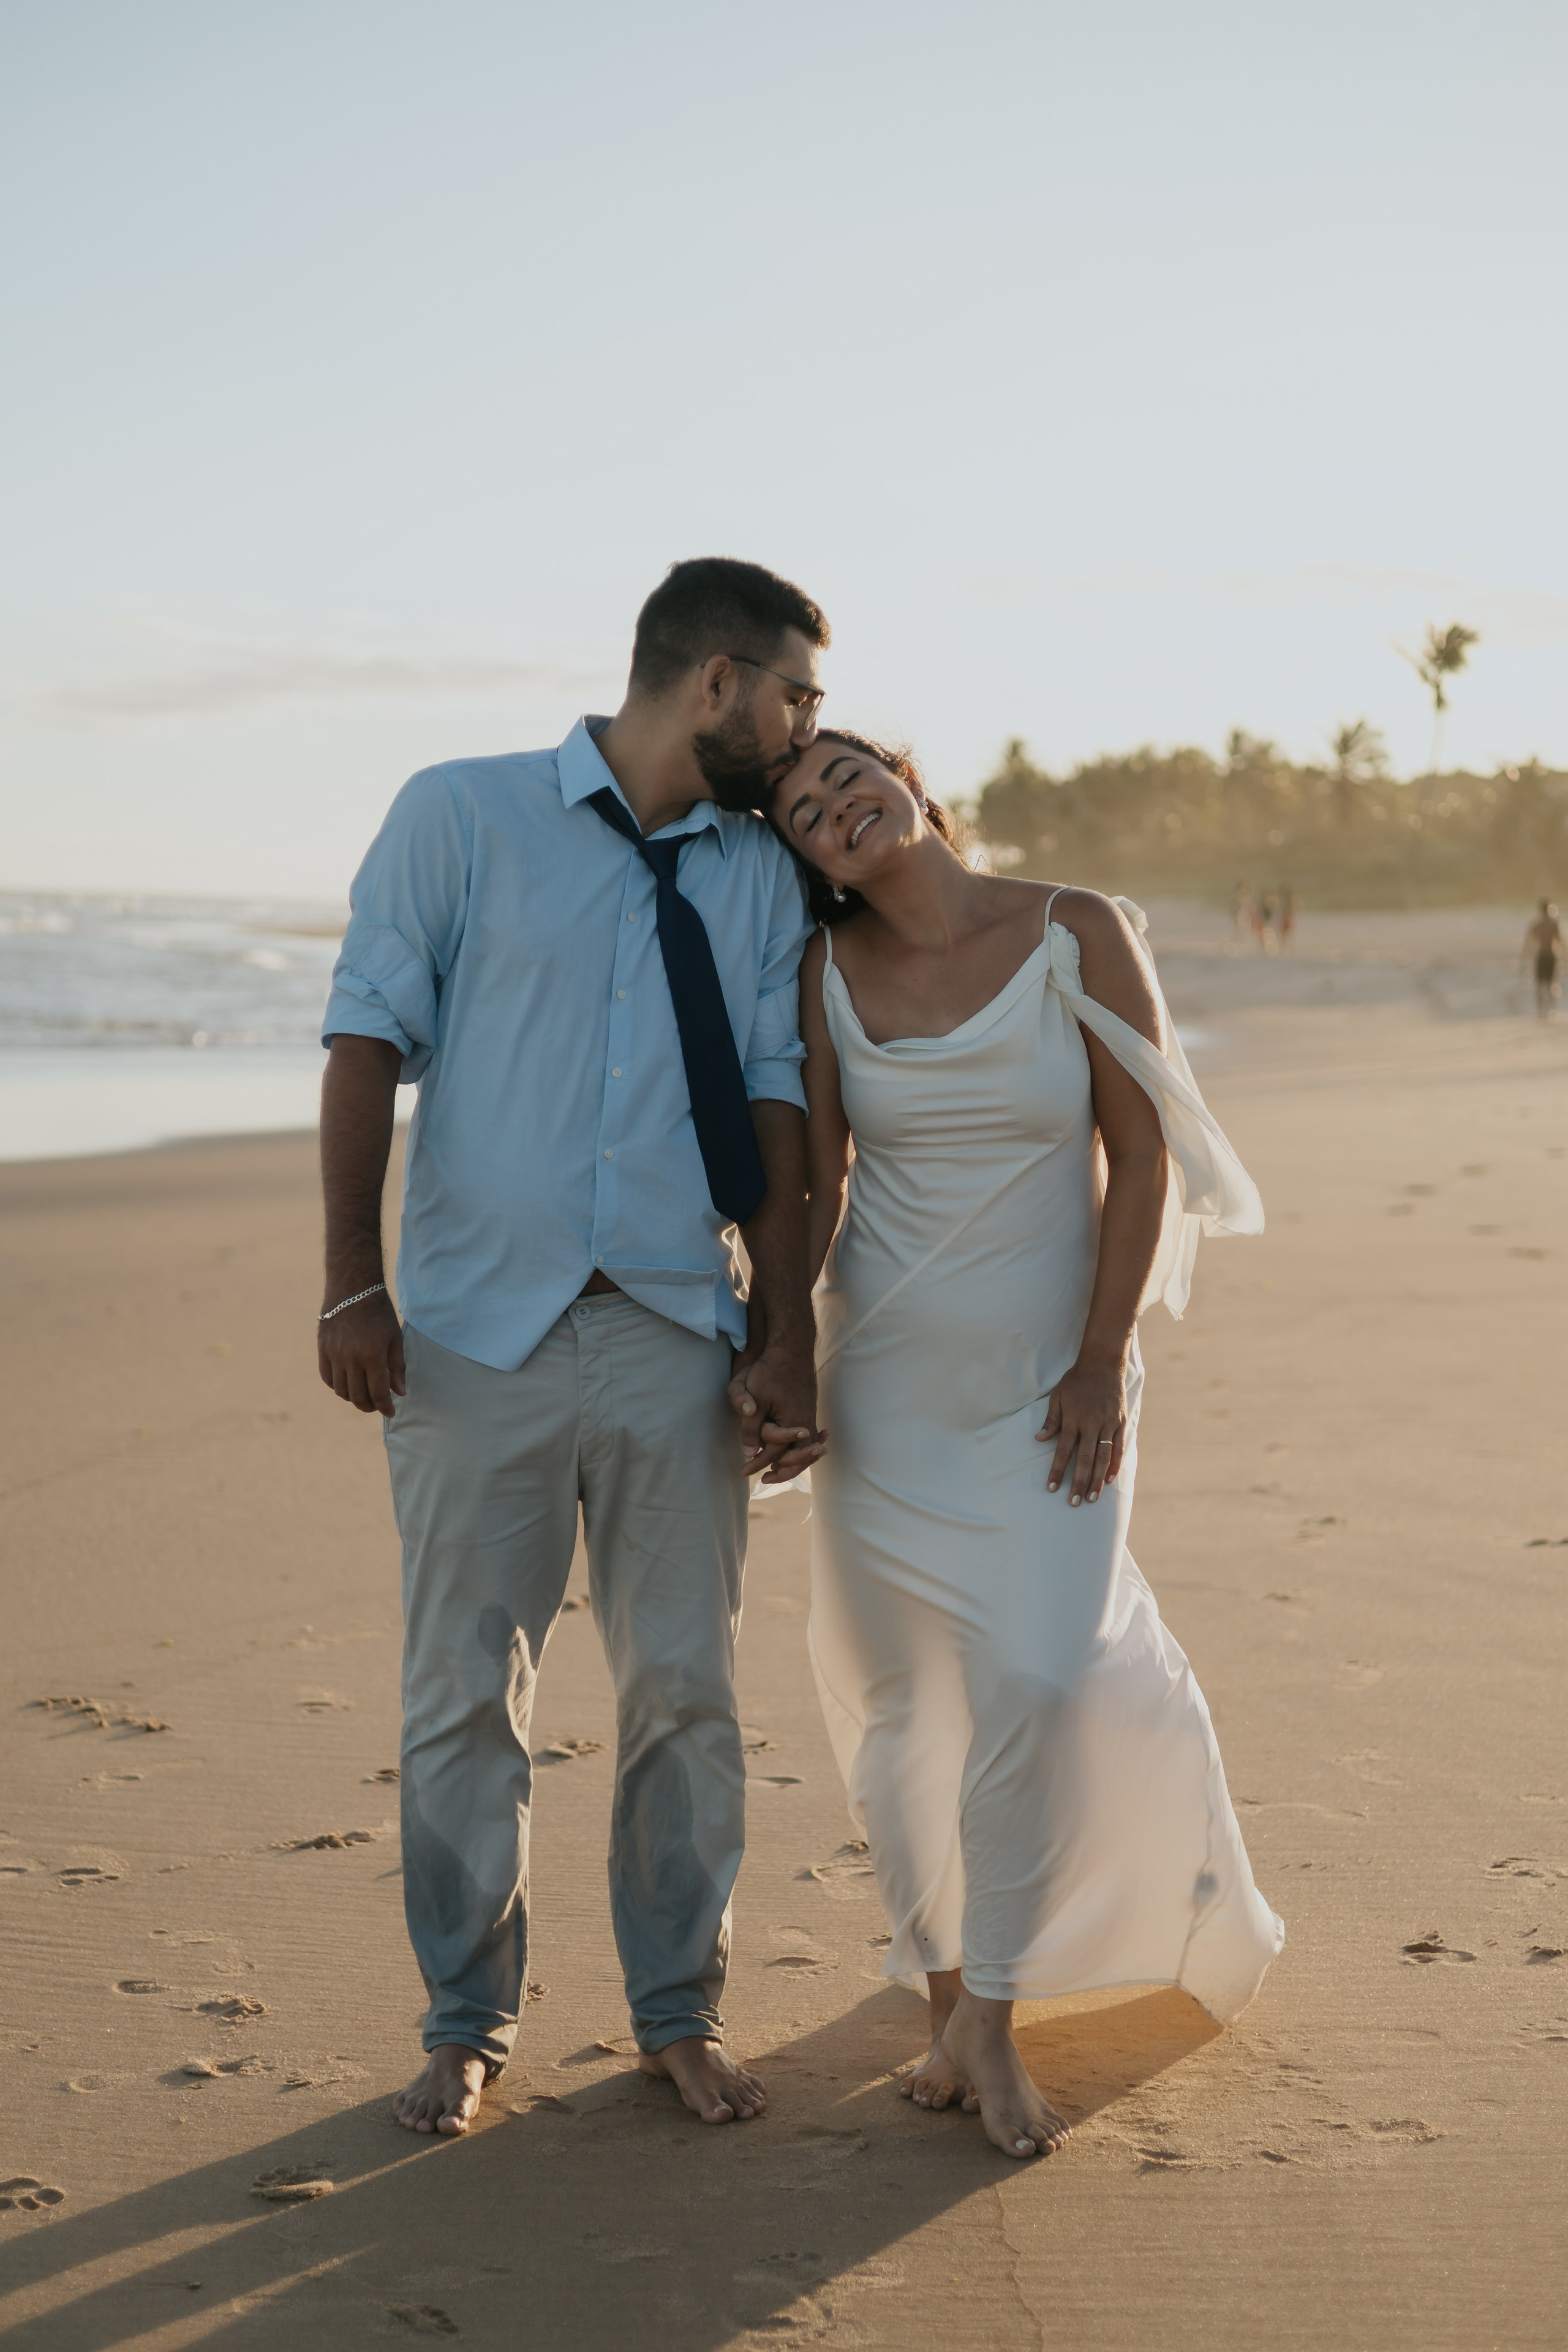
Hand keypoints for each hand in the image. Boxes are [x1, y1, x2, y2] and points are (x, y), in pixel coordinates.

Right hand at [318, 1290, 405, 1416]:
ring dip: (353, 1398)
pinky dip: (337, 1386)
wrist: (353, 1289)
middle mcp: (351, 1358)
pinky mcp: (323, 1349)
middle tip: (377, 1405)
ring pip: (341, 1390)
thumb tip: (400, 1392)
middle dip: (369, 1406)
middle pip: (357, 1396)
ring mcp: (334, 1354)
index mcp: (372, 1356)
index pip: (378, 1393)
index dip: (385, 1407)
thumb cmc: (379, 1313)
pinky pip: (327, 1377)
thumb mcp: (395, 1338)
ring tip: (363, 1395)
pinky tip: (347, 1384)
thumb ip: (397, 1367)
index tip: (390, 1412)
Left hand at [728, 1342, 826, 1483]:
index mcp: (793, 1424)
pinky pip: (809, 1438)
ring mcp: (810, 1417)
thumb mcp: (754, 1399)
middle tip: (764, 1480)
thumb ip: (750, 1427)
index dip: (756, 1465)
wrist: (792, 1348)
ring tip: (778, 1470)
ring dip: (793, 1463)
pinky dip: (802, 1449)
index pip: (774, 1454)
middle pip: (797, 1459)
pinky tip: (794, 1451)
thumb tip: (747, 1452)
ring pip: (806, 1450)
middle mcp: (806, 1424)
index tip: (742, 1472)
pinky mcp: (810, 1410)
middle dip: (781, 1472)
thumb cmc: (770, 1372)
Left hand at [1036, 1354, 1125, 1505]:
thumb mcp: (1058, 1396)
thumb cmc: (1075, 1381)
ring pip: (1103, 1457)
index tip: (1052, 1488)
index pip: (1063, 1451)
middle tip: (1075, 1502)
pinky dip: (1116, 1464)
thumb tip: (1039, 1439)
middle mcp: (1091, 1424)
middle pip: (1085, 1459)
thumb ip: (1051, 1420)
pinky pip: (1119, 1447)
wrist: (1102, 1364)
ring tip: (1094, 1497)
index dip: (1057, 1471)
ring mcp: (1108, 1424)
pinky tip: (1111, 1479)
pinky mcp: (1120, 1422)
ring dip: (1098, 1479)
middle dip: (1079, 1482)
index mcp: (1073, 1419)